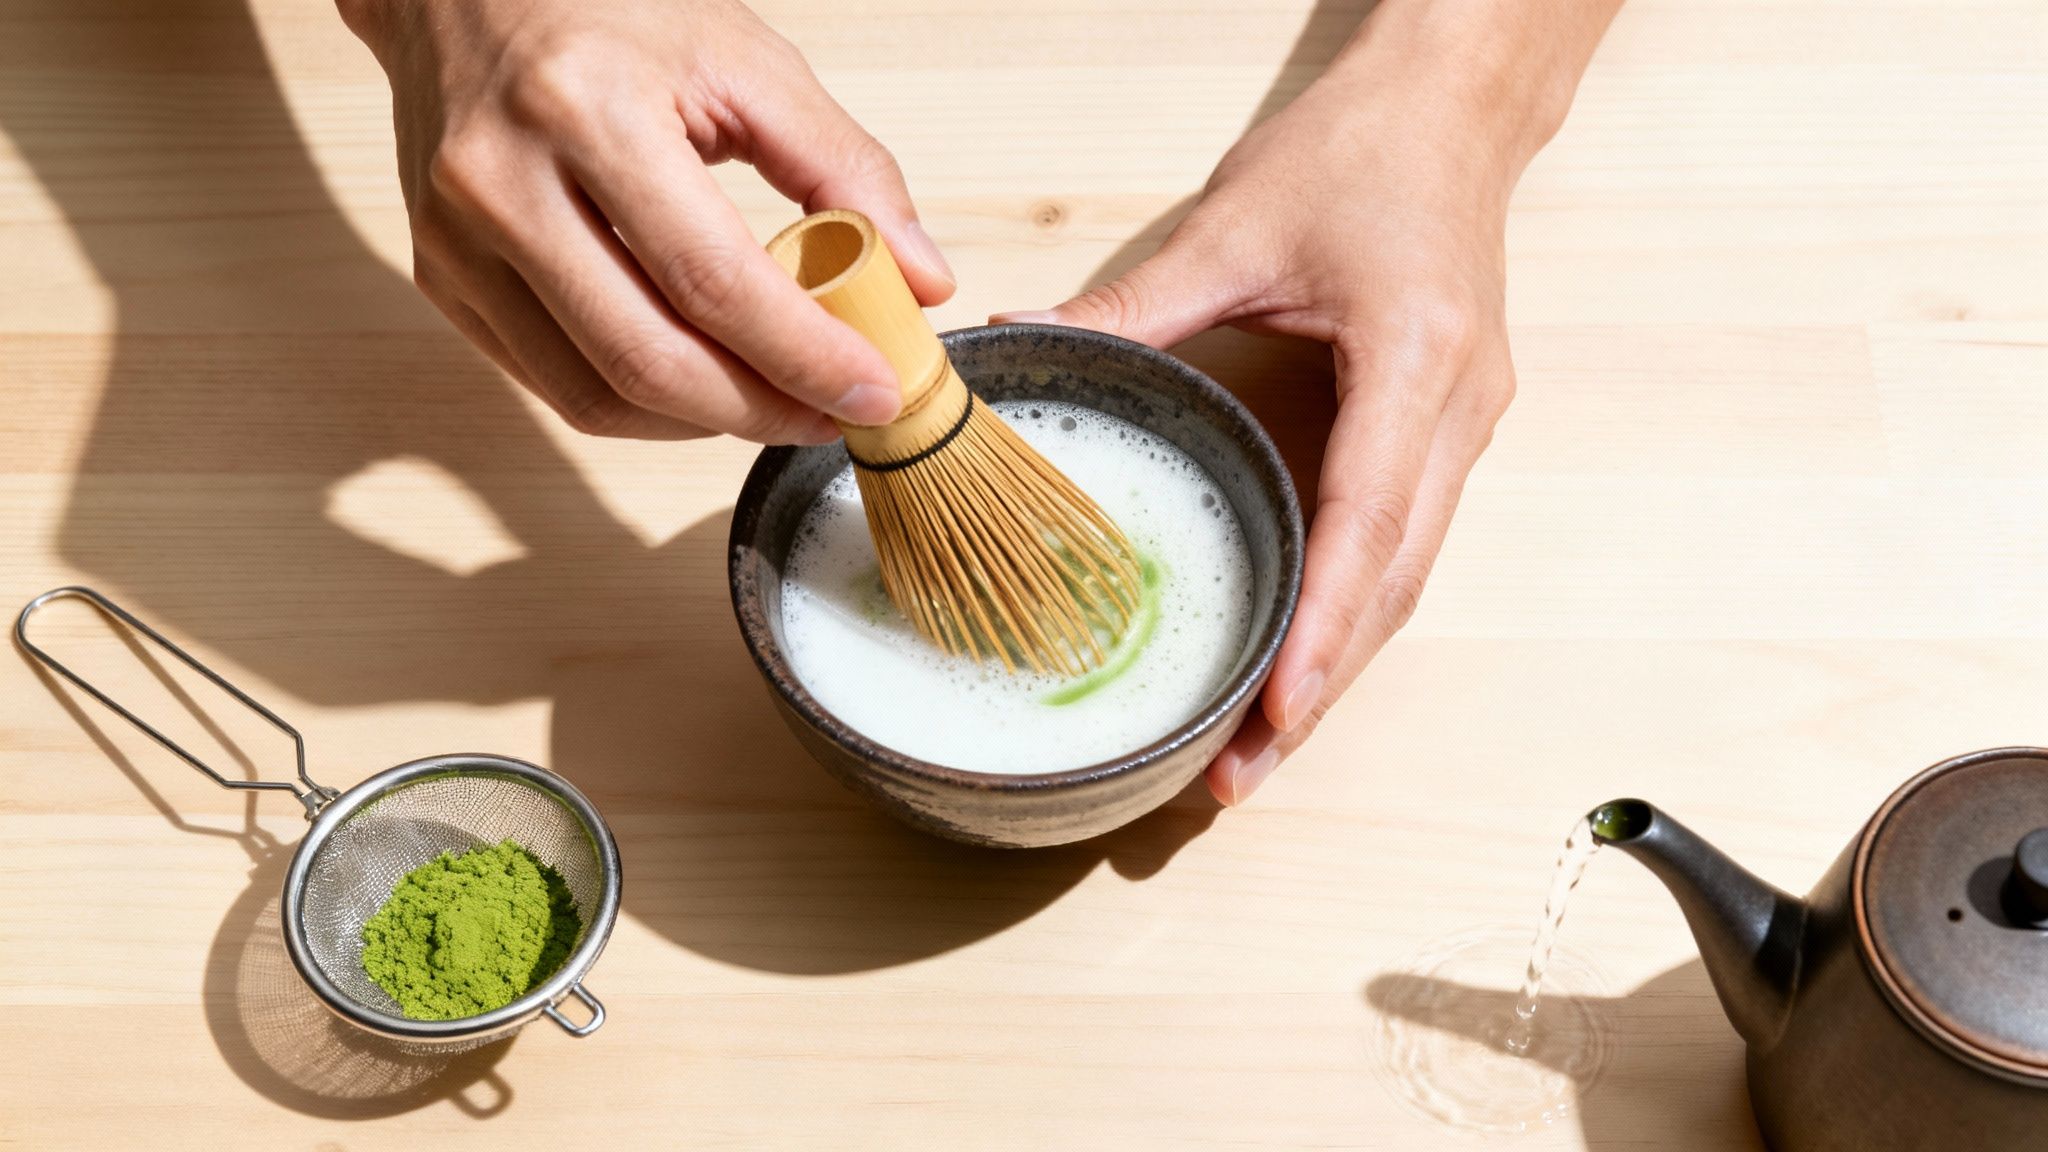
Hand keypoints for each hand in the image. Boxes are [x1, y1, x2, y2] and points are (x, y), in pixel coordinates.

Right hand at [338, 0, 954, 440]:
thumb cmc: (604, 10)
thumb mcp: (744, 57)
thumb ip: (844, 167)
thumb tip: (922, 278)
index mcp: (583, 108)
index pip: (712, 280)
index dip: (804, 355)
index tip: (875, 393)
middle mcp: (503, 182)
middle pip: (649, 359)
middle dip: (762, 411)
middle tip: (834, 415)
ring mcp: (459, 241)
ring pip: (596, 395)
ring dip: (705, 424)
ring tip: (778, 403)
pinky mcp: (442, 280)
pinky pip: (556, 386)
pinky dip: (643, 406)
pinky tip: (704, 385)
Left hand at [993, 1, 1617, 804]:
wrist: (1454, 104)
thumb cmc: (1366, 148)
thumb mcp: (1234, 225)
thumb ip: (1133, 307)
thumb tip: (1023, 348)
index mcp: (1415, 362)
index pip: (1369, 522)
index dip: (1323, 627)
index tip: (1275, 710)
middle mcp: (1458, 412)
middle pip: (1394, 583)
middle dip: (1319, 686)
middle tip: (1239, 775)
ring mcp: (1464, 426)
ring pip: (1404, 576)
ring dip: (1335, 664)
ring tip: (1259, 745)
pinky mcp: (1445, 426)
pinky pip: (1399, 539)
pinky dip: (1347, 607)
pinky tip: (1295, 652)